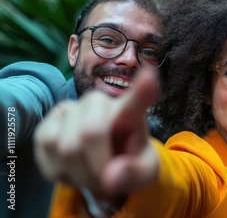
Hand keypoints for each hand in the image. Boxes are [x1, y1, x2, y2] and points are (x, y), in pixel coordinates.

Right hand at [34, 69, 158, 199]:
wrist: (104, 169)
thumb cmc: (128, 164)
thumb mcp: (143, 173)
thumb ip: (135, 174)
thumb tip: (111, 178)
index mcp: (129, 112)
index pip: (137, 99)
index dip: (142, 89)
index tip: (148, 75)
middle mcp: (98, 102)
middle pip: (91, 132)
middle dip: (97, 167)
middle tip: (105, 182)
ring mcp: (70, 110)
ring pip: (66, 147)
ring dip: (79, 173)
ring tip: (92, 176)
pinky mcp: (46, 126)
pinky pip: (46, 151)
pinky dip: (61, 172)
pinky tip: (73, 170)